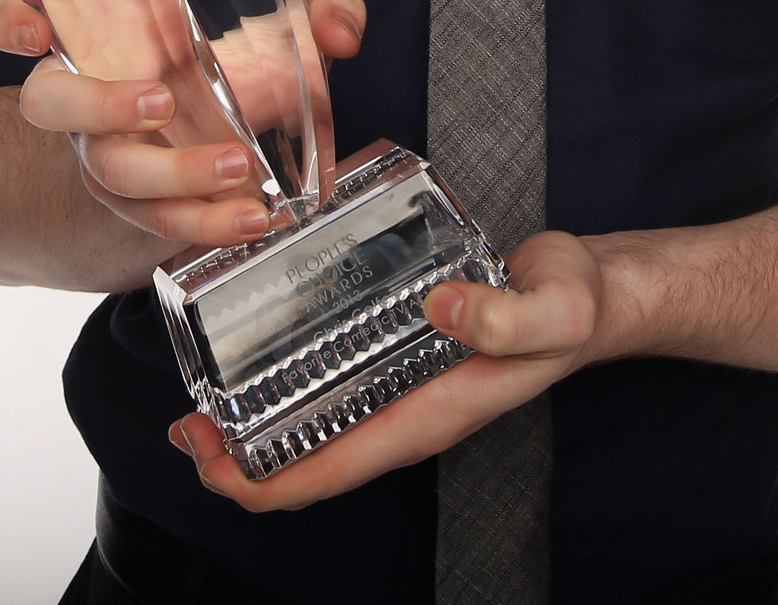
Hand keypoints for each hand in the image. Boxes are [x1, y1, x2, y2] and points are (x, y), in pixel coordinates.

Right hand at [0, 0, 365, 253]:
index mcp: (101, 29)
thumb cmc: (223, 56)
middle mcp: (88, 90)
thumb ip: (311, 14)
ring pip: (110, 173)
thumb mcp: (263, 22)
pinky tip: (249, 221)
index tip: (29, 33)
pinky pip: (154, 222)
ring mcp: (108, 152)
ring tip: (239, 173)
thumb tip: (341, 26)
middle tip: (161, 101)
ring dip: (170, 177)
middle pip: (52, 102)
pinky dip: (200, 226)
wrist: (202, 134)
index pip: (26, 13)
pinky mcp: (144, 202)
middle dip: (99, 105)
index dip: (14, 20)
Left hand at [167, 230, 608, 509]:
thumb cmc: (573, 305)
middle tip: (182, 424)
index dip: (258, 482)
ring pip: (314, 428)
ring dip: (255, 426)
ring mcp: (404, 387)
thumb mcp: (551, 305)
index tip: (205, 458)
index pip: (329, 472)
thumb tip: (439, 309)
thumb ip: (505, 316)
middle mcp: (406, 411)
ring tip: (203, 397)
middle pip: (307, 461)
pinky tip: (264, 351)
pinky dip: (288, 383)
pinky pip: (335, 387)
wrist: (594, 294)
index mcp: (429, 415)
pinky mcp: (405, 354)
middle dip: (237, 460)